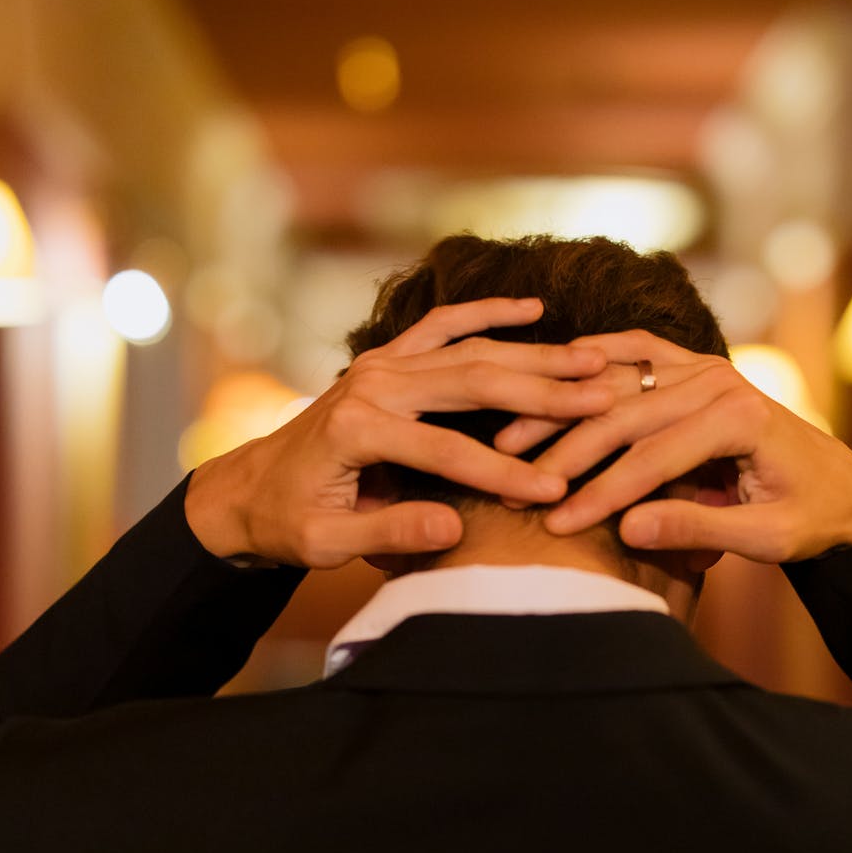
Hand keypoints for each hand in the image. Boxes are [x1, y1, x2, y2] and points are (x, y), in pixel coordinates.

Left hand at [186, 298, 615, 566]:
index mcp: (357, 428)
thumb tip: (453, 531)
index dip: (505, 472)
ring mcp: (379, 364)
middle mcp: (372, 383)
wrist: (247, 487)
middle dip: (543, 393)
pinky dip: (487, 313)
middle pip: (473, 382)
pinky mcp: (385, 359)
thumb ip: (388, 532)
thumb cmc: (288, 521)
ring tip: (592, 360)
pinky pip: (443, 327)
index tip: (557, 491)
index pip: (448, 452)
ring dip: (533, 353)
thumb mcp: (326, 542)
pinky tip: (531, 309)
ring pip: (469, 350)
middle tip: (603, 398)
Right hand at [496, 330, 851, 562]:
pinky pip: (635, 352)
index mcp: (741, 417)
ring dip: (562, 406)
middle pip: (624, 413)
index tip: (554, 524)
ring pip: (618, 381)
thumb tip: (628, 528)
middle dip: (566, 452)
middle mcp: (720, 380)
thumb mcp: (766, 538)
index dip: (599, 492)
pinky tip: (550, 374)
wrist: (845, 488)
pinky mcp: (696, 367)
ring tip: (511, 435)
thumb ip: (698, 528)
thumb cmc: (810, 518)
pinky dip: (592, 358)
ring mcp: (706, 367)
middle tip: (514, 482)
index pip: (651, 457)